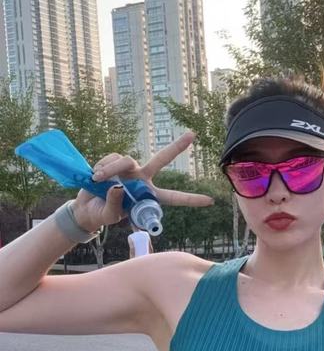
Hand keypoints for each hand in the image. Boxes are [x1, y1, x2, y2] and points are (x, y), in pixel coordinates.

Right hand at [72, 132, 213, 230]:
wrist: (85, 209)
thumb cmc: (102, 214)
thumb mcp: (110, 215)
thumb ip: (115, 204)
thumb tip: (117, 187)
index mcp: (148, 196)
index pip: (173, 197)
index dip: (191, 199)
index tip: (210, 201)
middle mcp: (142, 179)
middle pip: (162, 159)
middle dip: (177, 146)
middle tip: (193, 134)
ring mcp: (129, 169)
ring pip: (126, 160)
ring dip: (111, 169)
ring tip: (97, 180)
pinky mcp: (114, 162)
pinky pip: (111, 159)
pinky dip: (102, 168)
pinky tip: (94, 177)